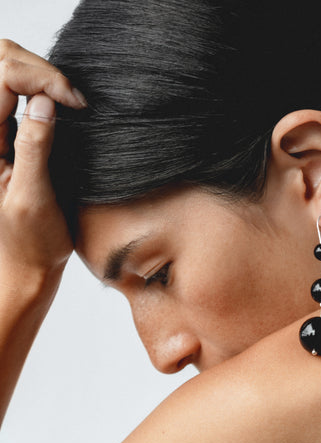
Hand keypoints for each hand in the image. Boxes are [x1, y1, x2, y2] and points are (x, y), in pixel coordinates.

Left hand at [0, 40, 86, 279]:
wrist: (29, 264)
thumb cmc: (31, 241)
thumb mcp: (32, 198)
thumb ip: (34, 149)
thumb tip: (44, 102)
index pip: (0, 77)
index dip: (40, 78)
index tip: (75, 101)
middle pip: (0, 62)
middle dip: (38, 68)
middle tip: (73, 97)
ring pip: (7, 70)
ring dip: (40, 76)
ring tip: (71, 101)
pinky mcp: (7, 134)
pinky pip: (17, 91)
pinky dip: (42, 88)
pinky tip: (64, 106)